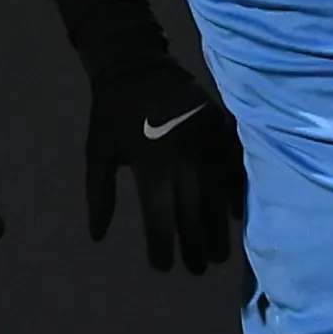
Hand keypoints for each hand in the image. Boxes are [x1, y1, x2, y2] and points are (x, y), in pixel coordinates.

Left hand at [85, 59, 241, 276]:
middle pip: (194, 215)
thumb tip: (97, 236)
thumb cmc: (113, 112)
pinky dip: (235, 196)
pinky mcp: (223, 133)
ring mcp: (208, 146)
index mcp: (151, 166)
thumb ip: (98, 196)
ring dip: (218, 230)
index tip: (162, 266)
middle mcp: (184, 160)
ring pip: (217, 199)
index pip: (161, 220)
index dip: (162, 247)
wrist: (139, 64)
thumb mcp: (97, 153)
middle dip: (194, 246)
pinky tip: (233, 217)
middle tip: (195, 269)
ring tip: (217, 255)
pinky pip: (235, 171)